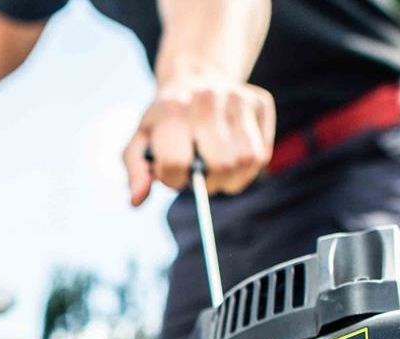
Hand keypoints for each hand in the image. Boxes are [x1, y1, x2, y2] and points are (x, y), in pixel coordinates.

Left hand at [123, 80, 274, 204]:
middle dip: (209, 182)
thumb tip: (137, 200)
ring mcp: (238, 98)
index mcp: (172, 109)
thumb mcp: (140, 142)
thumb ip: (136, 172)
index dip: (174, 179)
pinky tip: (232, 155)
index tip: (172, 172)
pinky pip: (262, 153)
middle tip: (199, 176)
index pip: (177, 163)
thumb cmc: (165, 120)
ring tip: (216, 169)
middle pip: (220, 165)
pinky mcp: (260, 102)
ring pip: (246, 160)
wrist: (195, 76)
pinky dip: (247, 167)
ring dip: (231, 178)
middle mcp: (207, 98)